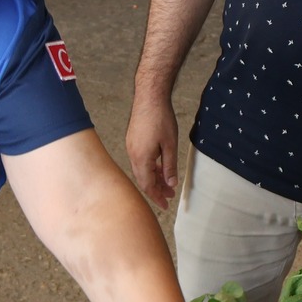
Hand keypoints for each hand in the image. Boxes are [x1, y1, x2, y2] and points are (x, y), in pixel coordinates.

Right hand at [126, 94, 180, 209]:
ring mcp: (131, 147)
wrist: (150, 96)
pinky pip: (140, 161)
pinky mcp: (133, 140)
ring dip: (154, 178)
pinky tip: (160, 167)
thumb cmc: (161, 118)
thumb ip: (170, 166)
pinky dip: (150, 168)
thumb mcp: (170, 145)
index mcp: (141, 158)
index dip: (157, 197)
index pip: (147, 185)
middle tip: (169, 196)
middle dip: (156, 189)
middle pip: (143, 179)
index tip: (166, 205)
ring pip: (142, 170)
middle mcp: (133, 154)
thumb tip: (171, 183)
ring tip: (167, 183)